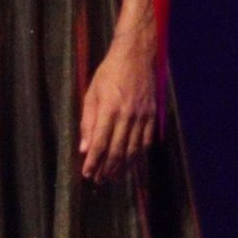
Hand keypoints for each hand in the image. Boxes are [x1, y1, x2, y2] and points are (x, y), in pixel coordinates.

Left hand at [79, 29, 164, 182]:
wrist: (136, 57)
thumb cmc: (108, 74)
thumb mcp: (91, 94)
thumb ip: (87, 121)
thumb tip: (84, 147)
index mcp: (109, 110)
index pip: (99, 143)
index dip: (93, 162)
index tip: (87, 174)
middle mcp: (127, 116)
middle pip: (117, 150)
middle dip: (107, 169)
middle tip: (99, 181)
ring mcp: (142, 117)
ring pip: (133, 149)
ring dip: (123, 166)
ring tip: (114, 177)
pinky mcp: (152, 116)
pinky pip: (146, 141)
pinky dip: (139, 155)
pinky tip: (132, 163)